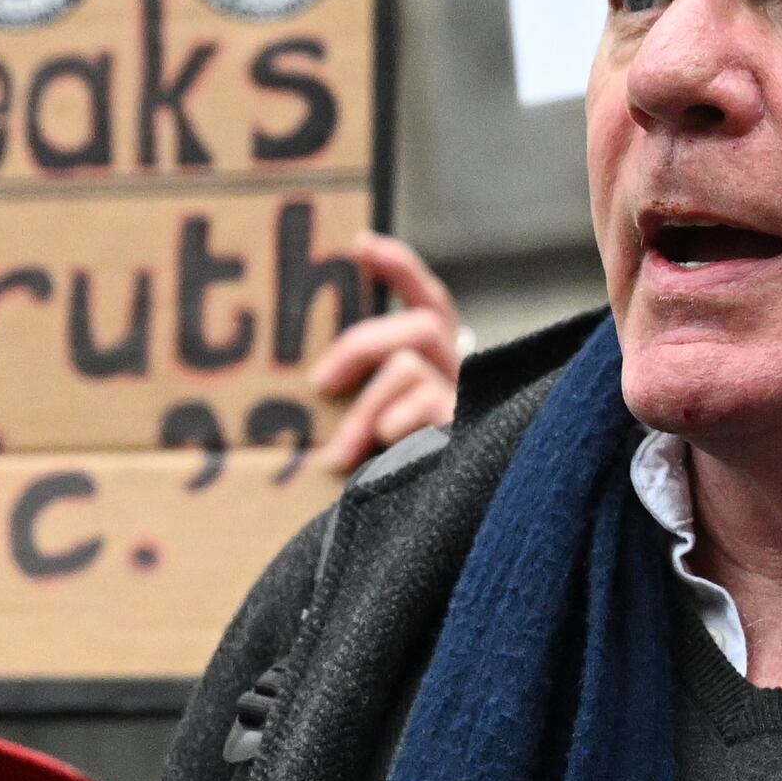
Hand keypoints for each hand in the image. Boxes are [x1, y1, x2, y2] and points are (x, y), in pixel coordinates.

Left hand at [308, 232, 467, 471]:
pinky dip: (394, 424)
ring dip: (366, 409)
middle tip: (318, 385)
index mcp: (441, 363)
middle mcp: (464, 375)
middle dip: (360, 346)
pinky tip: (379, 454)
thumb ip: (360, 399)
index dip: (399, 269)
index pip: (428, 299)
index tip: (359, 244)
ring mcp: (471, 402)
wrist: (449, 536)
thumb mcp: (375, 433)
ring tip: (337, 456)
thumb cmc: (398, 481)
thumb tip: (309, 390)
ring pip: (411, 368)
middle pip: (419, 326)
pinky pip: (425, 405)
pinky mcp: (471, 431)